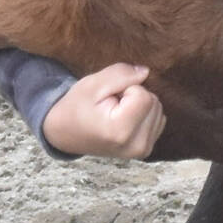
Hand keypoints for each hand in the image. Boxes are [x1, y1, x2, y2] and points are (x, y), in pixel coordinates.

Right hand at [41, 62, 166, 158]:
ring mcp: (142, 150)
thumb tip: (146, 72)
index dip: (126, 89)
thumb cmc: (77, 107)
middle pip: (153, 102)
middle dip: (133, 97)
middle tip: (110, 106)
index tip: (108, 99)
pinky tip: (124, 120)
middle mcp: (136, 145)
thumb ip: (121, 73)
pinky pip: (158, 119)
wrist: (64, 133)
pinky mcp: (146, 150)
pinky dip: (143, 115)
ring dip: (139, 106)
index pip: (144, 94)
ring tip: (115, 113)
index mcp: (120, 131)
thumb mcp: (93, 84)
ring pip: (157, 109)